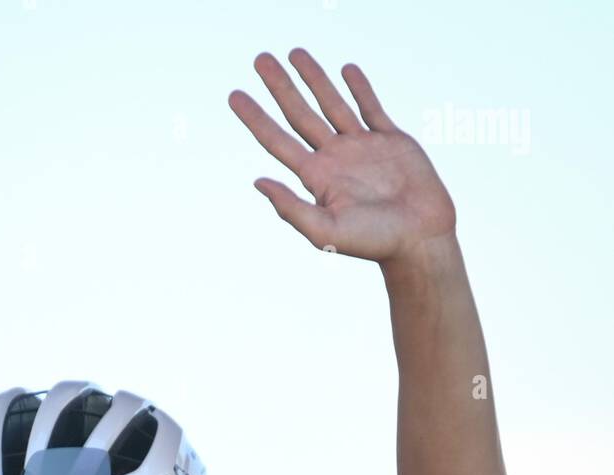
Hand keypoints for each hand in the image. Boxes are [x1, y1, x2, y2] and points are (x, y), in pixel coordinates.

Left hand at [228, 50, 456, 265]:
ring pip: (332, 104)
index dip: (255, 118)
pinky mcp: (391, 140)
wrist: (420, 238)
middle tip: (260, 59)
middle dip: (280, 86)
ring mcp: (362, 147)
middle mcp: (335, 159)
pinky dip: (359, 88)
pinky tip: (346, 70)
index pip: (277, 141)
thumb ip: (291, 208)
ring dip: (314, 78)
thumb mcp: (324, 231)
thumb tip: (258, 181)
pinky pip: (371, 108)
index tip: (234, 95)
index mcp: (317, 178)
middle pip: (299, 114)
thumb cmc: (373, 242)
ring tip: (295, 52)